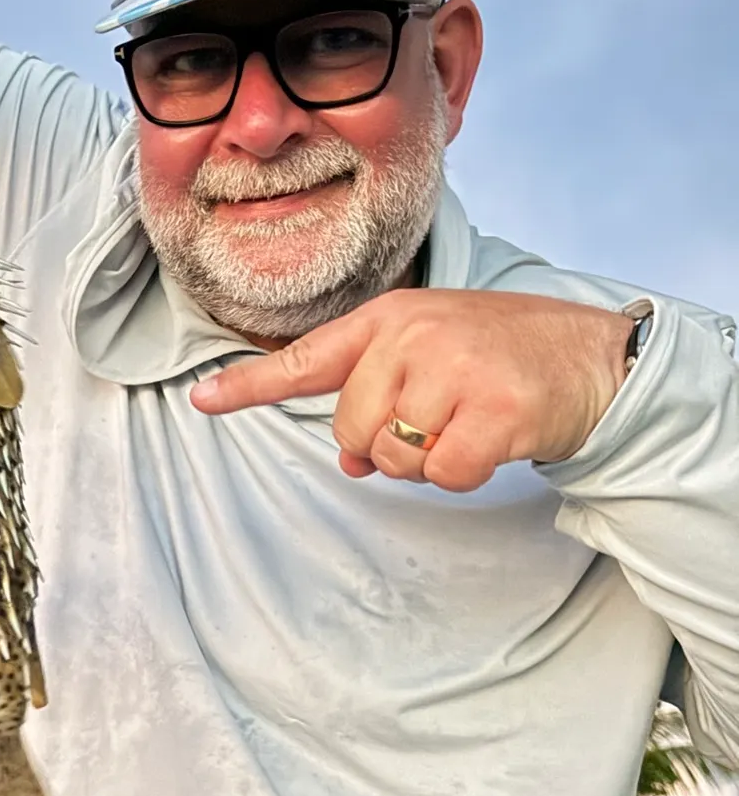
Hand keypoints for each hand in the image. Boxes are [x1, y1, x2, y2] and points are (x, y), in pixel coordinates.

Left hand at [190, 289, 634, 491]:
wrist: (594, 356)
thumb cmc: (503, 357)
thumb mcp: (432, 359)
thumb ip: (377, 399)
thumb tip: (348, 461)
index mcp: (388, 320)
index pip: (305, 359)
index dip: (249, 385)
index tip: (201, 399)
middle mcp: (411, 335)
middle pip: (350, 431)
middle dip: (388, 446)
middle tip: (442, 417)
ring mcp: (451, 368)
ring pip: (393, 458)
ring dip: (428, 462)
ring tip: (470, 421)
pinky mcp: (492, 409)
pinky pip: (442, 474)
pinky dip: (464, 474)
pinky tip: (495, 439)